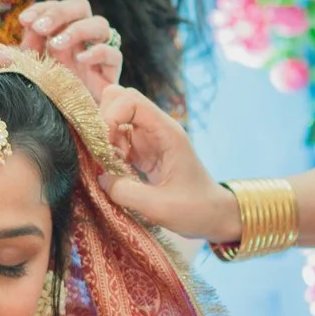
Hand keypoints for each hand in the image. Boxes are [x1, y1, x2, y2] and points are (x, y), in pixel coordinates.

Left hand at [19, 0, 122, 95]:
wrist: (67, 126)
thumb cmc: (45, 97)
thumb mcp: (29, 72)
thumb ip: (24, 52)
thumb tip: (16, 34)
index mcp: (61, 32)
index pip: (55, 7)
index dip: (41, 9)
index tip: (24, 20)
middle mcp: (82, 38)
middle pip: (80, 6)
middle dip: (59, 12)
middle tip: (41, 27)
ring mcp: (99, 53)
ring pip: (100, 24)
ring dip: (77, 29)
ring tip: (56, 45)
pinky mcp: (111, 73)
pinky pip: (114, 54)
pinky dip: (98, 52)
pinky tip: (81, 59)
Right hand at [96, 86, 239, 242]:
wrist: (214, 215)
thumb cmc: (195, 209)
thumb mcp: (159, 207)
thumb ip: (126, 192)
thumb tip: (100, 178)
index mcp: (167, 132)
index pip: (130, 100)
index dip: (110, 115)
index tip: (105, 144)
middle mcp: (157, 129)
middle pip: (120, 100)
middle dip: (103, 121)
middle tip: (104, 152)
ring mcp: (150, 139)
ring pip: (116, 119)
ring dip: (105, 139)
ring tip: (111, 164)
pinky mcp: (144, 153)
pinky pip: (119, 140)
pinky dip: (109, 151)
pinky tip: (115, 171)